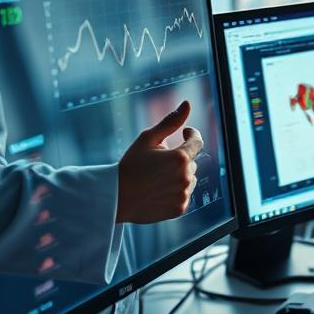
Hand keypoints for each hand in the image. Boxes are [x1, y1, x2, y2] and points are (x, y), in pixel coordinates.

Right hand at [116, 100, 202, 223]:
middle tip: (157, 163)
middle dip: (179, 159)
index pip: (197, 141)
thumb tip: (187, 104)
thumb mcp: (147, 139)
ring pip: (189, 179)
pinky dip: (175, 191)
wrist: (116, 198)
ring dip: (179, 175)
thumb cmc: (130, 166)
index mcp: (180, 158)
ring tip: (156, 179)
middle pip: (191, 162)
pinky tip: (158, 190)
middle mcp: (186, 176)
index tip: (184, 133)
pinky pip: (184, 194)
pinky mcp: (180, 208)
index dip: (191, 135)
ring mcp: (183, 194)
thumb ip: (170, 122)